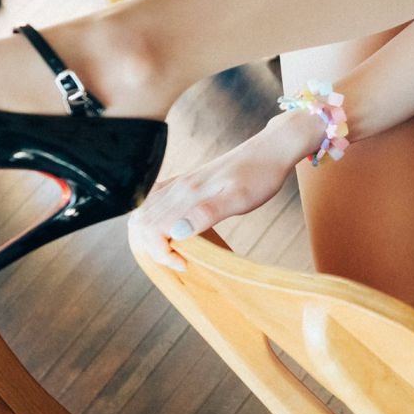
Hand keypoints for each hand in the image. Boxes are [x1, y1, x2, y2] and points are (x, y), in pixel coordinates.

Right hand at [130, 108, 321, 268]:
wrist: (271, 149)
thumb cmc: (260, 175)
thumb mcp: (240, 199)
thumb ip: (207, 214)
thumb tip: (176, 232)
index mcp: (188, 193)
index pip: (152, 229)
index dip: (161, 253)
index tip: (184, 264)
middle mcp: (179, 187)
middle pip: (142, 222)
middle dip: (152, 248)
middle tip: (179, 262)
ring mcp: (181, 183)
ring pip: (145, 211)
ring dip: (148, 235)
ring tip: (171, 251)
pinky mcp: (186, 182)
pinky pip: (156, 201)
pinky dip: (153, 220)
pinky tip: (167, 229)